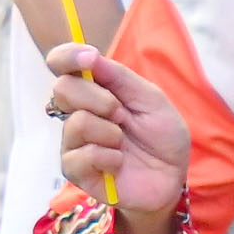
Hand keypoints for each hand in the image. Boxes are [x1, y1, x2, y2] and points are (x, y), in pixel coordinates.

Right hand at [47, 43, 191, 218]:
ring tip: (124, 143)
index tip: (89, 58)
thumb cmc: (161, 137)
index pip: (62, 64)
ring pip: (76, 123)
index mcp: (93, 90)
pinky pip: (83, 155)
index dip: (67, 56)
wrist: (171, 177)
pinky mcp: (75, 170)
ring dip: (110, 132)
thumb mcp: (151, 100)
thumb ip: (120, 77)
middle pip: (63, 89)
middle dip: (100, 99)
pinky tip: (119, 163)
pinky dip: (110, 157)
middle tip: (122, 114)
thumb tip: (89, 55)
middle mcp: (76, 113)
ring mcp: (73, 142)